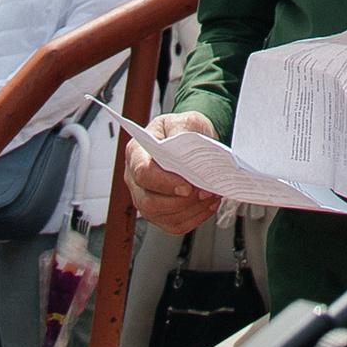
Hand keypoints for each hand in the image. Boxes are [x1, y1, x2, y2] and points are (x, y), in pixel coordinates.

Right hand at [125, 110, 222, 233]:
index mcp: (136, 153)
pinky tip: (209, 204)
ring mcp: (145, 199)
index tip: (187, 186)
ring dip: (191, 210)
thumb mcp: (183, 121)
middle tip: (205, 191)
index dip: (164, 183)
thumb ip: (181, 134)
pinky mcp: (159, 213)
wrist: (191, 138)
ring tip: (211, 195)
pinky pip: (174, 225)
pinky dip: (194, 218)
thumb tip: (183, 155)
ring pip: (163, 217)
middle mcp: (135, 180)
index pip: (142, 173)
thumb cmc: (184, 129)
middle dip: (179, 202)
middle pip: (149, 202)